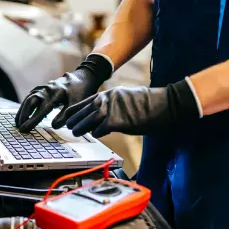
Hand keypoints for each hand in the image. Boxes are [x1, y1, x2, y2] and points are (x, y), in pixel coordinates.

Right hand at [15, 54, 112, 132]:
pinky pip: (30, 96)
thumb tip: (54, 126)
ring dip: (22, 111)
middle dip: (24, 115)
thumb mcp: (77, 104)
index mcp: (58, 93)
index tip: (25, 128)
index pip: (42, 109)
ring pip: (29, 98)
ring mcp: (44, 87)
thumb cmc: (80, 93)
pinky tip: (22, 114)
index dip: (33, 120)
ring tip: (18, 123)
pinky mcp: (42, 88)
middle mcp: (48, 89)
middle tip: (19, 128)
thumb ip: (66, 115)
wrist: (82, 78)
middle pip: (31, 101)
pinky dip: (25, 105)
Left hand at [63, 79, 200, 137]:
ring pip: (86, 121)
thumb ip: (112, 104)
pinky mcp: (116, 121)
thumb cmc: (148, 103)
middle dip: (73, 120)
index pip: (83, 102)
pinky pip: (100, 130)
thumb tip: (103, 115)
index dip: (73, 111)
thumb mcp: (125, 98)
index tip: (66, 117)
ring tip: (75, 132)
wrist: (163, 104)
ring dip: (80, 128)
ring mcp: (110, 110)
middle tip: (67, 127)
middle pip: (82, 111)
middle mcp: (106, 99)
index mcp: (108, 94)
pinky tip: (97, 135)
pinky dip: (97, 134)